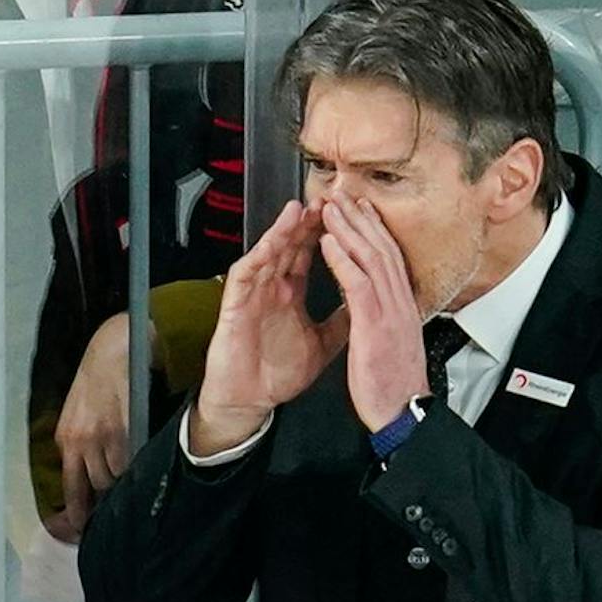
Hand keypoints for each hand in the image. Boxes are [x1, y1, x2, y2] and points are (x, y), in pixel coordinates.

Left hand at [51, 312, 145, 540]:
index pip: (71, 488)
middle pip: (97, 487)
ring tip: (136, 472)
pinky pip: (132, 459)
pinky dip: (139, 462)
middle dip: (108, 494)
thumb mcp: (78, 412)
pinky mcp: (125, 427)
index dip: (77, 514)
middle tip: (121, 499)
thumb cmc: (98, 379)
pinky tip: (146, 457)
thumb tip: (90, 476)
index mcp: (67, 439)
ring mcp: (104, 436)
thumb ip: (80, 442)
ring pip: (116, 475)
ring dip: (126, 477)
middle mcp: (81, 441)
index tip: (83, 531)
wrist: (115, 347)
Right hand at [189, 201, 348, 454]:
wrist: (249, 401)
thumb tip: (366, 304)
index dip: (329, 233)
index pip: (312, 254)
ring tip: (301, 210)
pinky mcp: (236, 306)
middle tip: (330, 199)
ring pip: (269, 253)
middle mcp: (273, 287)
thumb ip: (342, 322)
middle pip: (292, 245)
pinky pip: (246, 275)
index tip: (349, 215)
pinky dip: (258, 257)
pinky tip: (272, 244)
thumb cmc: (276, 375)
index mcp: (292, 293)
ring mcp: (254, 294)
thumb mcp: (321, 346)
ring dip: (284, 231)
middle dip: (309, 222)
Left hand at [317, 197, 429, 431]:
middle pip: (382, 248)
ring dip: (348, 229)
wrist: (403, 414)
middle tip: (342, 194)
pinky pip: (358, 284)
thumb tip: (380, 311)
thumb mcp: (393, 346)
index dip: (375, 231)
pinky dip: (343, 260)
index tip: (361, 210)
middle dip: (360, 219)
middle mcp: (401, 303)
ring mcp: (390, 312)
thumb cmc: (394, 387)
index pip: (391, 259)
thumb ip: (387, 322)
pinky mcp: (375, 325)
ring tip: (330, 207)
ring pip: (371, 258)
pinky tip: (328, 242)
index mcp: (403, 307)